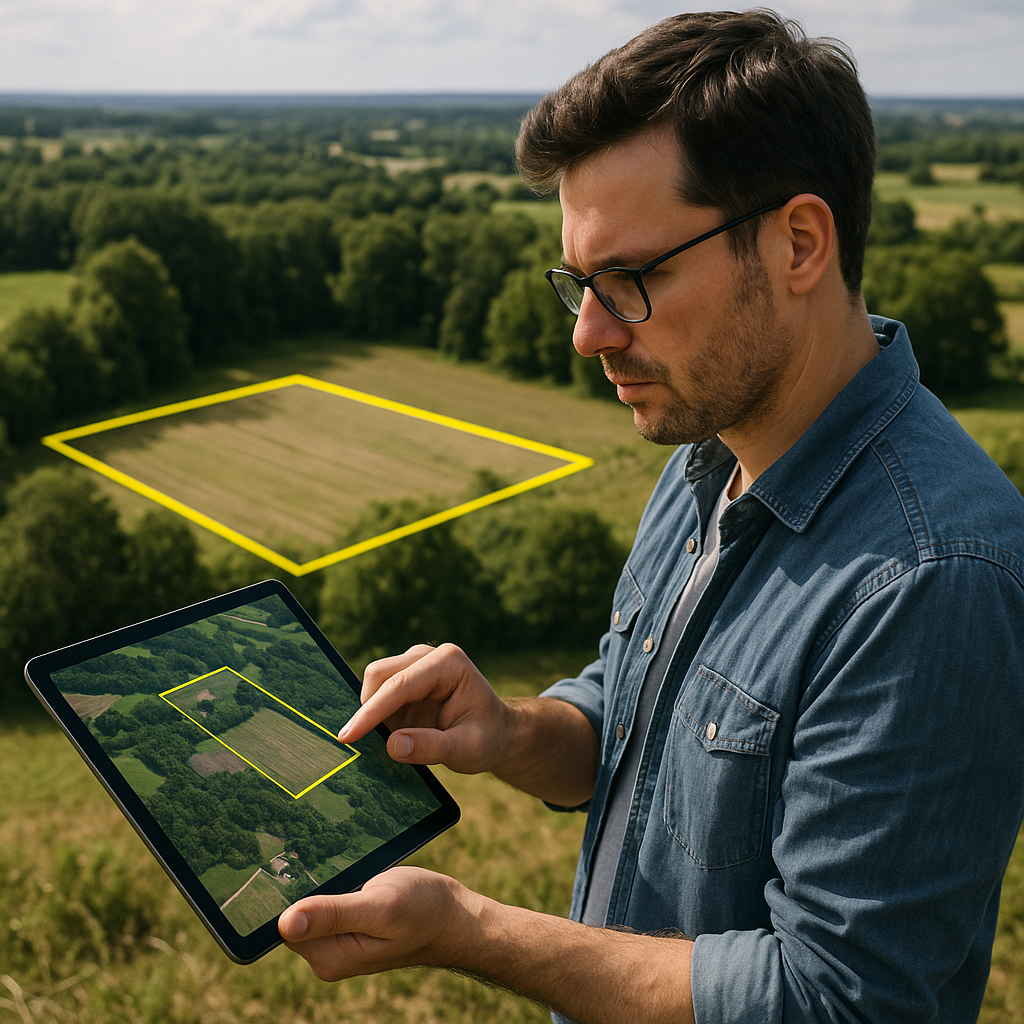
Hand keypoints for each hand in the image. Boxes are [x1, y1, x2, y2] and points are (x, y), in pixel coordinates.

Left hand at [278, 866, 471, 981]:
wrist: (454, 917)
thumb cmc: (423, 910)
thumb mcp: (378, 906)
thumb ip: (333, 915)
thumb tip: (285, 924)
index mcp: (329, 956)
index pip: (284, 924)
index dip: (287, 892)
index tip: (294, 863)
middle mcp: (328, 956)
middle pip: (294, 915)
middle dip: (302, 885)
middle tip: (320, 854)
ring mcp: (339, 944)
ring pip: (310, 907)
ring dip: (318, 882)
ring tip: (336, 860)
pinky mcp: (349, 930)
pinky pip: (327, 906)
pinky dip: (332, 885)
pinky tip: (346, 871)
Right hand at [337, 643, 510, 774]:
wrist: (498, 733)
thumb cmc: (487, 738)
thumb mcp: (467, 750)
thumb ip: (431, 747)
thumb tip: (391, 745)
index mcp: (448, 663)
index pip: (399, 685)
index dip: (370, 712)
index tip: (348, 736)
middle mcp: (429, 656)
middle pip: (379, 675)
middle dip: (366, 709)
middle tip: (359, 746)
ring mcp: (415, 665)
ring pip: (374, 682)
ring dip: (370, 712)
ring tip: (380, 743)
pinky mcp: (406, 679)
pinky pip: (378, 693)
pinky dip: (374, 714)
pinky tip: (383, 735)